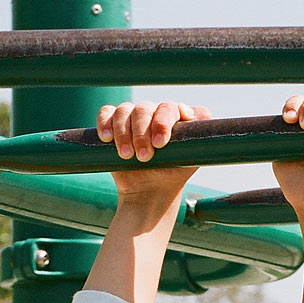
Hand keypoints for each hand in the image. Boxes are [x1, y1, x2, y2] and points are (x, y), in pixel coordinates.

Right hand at [96, 101, 211, 205]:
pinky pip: (106, 113)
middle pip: (144, 109)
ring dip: (123, 133)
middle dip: (142, 133)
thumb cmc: (172, 176)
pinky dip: (105, 123)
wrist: (149, 194)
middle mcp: (153, 113)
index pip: (169, 108)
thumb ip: (199, 135)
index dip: (163, 122)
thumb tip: (189, 112)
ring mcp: (133, 118)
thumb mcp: (192, 158)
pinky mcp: (113, 125)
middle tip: (144, 157)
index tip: (161, 144)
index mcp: (174, 116)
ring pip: (124, 111)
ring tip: (126, 155)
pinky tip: (107, 138)